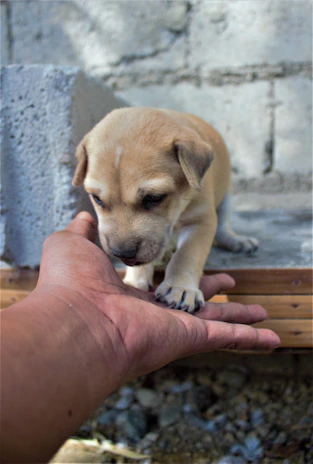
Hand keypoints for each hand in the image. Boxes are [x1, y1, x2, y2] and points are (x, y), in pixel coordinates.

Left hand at [38, 212, 279, 381]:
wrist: (74, 320)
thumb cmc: (69, 283)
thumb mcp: (73, 244)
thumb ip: (84, 231)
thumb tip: (86, 215)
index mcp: (130, 293)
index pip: (161, 282)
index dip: (178, 273)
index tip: (191, 266)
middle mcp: (153, 312)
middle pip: (192, 301)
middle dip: (213, 294)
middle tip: (232, 284)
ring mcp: (172, 326)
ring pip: (214, 321)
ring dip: (239, 317)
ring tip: (262, 314)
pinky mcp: (188, 337)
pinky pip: (225, 338)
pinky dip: (249, 338)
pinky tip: (272, 337)